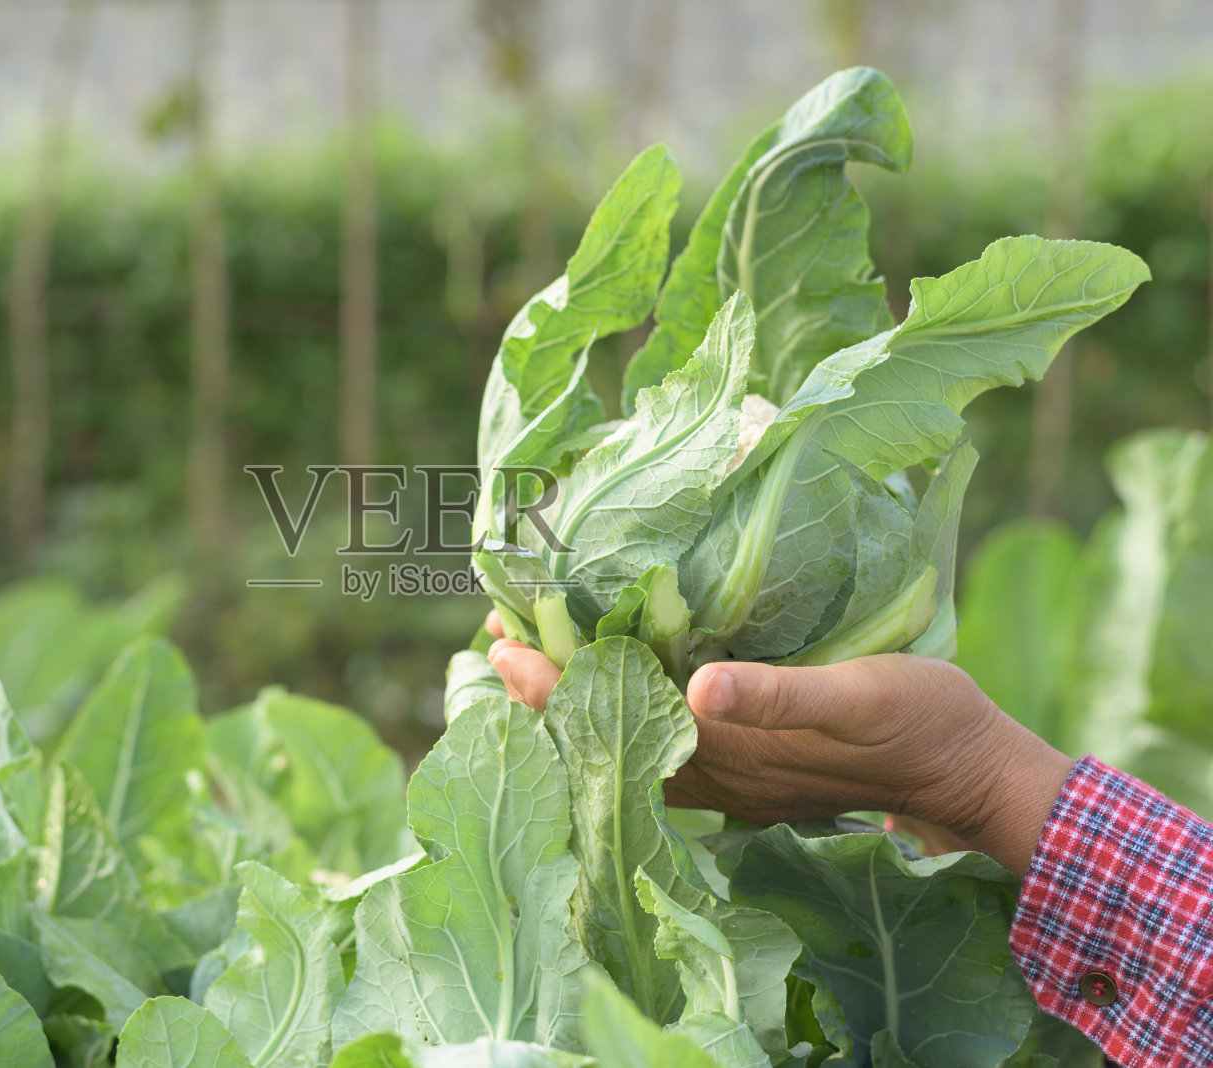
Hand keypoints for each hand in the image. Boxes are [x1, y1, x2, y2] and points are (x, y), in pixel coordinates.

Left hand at [482, 612, 1073, 875]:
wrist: (972, 774)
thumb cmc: (922, 722)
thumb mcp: (859, 695)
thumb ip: (779, 695)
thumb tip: (698, 689)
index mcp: (730, 751)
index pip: (615, 722)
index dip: (555, 687)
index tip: (504, 644)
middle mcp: (718, 773)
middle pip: (607, 738)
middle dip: (548, 692)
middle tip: (496, 639)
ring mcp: (733, 779)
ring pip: (630, 745)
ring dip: (579, 703)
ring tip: (535, 656)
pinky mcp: (753, 772)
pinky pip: (665, 749)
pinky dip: (626, 715)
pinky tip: (617, 687)